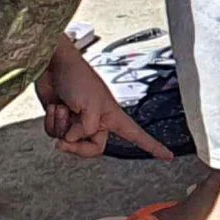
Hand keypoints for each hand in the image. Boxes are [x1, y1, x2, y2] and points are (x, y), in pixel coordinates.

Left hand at [36, 38, 172, 160]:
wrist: (53, 63)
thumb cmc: (77, 76)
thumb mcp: (91, 105)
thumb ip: (88, 129)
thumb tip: (72, 139)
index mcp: (111, 115)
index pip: (136, 135)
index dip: (152, 146)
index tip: (167, 156)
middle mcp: (97, 120)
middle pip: (93, 149)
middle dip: (76, 146)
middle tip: (65, 141)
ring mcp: (78, 120)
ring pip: (70, 142)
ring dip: (61, 126)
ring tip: (62, 107)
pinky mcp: (62, 118)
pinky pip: (55, 133)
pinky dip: (52, 121)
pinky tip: (54, 106)